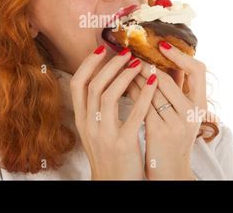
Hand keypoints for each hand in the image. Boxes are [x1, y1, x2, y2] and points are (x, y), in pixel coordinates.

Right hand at [70, 46, 157, 179]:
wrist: (114, 184)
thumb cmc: (109, 154)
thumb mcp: (95, 131)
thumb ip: (96, 108)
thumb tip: (104, 80)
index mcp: (81, 120)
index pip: (78, 84)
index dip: (88, 64)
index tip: (102, 49)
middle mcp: (88, 125)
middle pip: (93, 86)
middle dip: (110, 65)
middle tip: (125, 52)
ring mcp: (104, 135)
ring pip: (108, 95)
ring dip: (124, 76)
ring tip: (139, 63)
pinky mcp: (123, 143)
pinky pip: (133, 114)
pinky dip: (143, 95)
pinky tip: (154, 82)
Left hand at [126, 41, 207, 179]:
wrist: (170, 173)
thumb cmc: (174, 141)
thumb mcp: (182, 116)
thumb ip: (178, 91)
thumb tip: (169, 61)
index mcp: (200, 106)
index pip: (198, 70)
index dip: (180, 55)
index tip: (162, 44)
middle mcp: (191, 113)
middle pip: (167, 77)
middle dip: (146, 63)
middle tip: (131, 54)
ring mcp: (176, 123)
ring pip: (151, 89)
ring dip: (135, 75)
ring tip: (123, 65)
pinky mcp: (159, 131)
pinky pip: (142, 103)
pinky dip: (132, 91)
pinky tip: (121, 85)